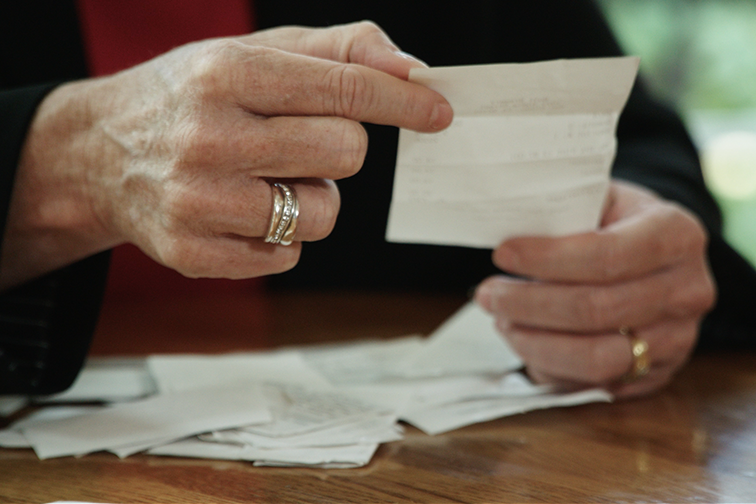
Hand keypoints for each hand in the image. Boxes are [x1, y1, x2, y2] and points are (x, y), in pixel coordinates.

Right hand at [1, 22, 452, 288]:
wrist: (101, 155)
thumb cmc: (192, 97)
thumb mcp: (251, 52)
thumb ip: (337, 50)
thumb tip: (412, 68)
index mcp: (225, 73)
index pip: (342, 90)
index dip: (400, 102)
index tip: (438, 112)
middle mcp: (208, 138)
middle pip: (345, 153)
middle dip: (341, 147)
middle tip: (300, 139)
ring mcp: (198, 204)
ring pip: (324, 213)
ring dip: (313, 196)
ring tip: (265, 178)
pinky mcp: (195, 255)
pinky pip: (290, 255)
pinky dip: (283, 235)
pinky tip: (242, 211)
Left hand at [475, 180, 715, 397]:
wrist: (657, 257)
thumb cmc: (614, 223)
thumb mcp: (599, 198)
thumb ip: (563, 211)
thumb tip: (504, 228)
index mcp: (677, 234)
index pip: (605, 255)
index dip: (546, 259)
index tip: (502, 255)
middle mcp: (687, 290)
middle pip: (594, 310)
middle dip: (527, 304)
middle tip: (487, 293)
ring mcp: (679, 338)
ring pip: (595, 358)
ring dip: (534, 342)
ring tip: (502, 319)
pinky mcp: (659, 374)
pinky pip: (594, 384)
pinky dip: (550, 365)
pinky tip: (527, 340)